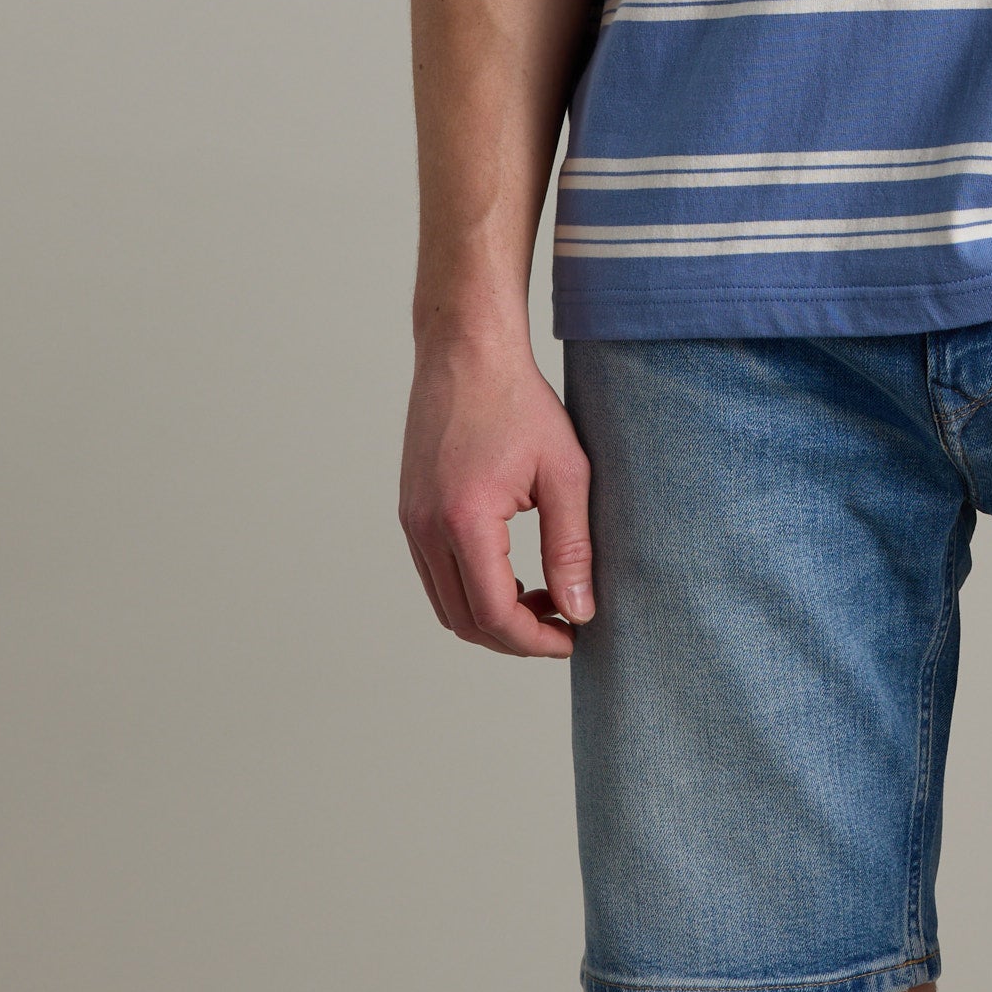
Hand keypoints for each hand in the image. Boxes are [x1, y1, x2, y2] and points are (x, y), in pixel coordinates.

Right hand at [398, 337, 593, 654]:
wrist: (467, 351)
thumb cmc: (519, 401)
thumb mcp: (565, 472)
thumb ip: (572, 547)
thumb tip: (580, 610)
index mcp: (465, 520)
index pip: (494, 614)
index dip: (535, 640)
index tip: (573, 636)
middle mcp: (427, 528)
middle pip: (464, 621)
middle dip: (515, 637)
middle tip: (562, 623)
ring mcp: (412, 521)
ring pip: (446, 604)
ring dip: (492, 617)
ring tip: (542, 596)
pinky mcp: (411, 512)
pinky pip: (436, 575)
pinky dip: (472, 590)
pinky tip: (512, 572)